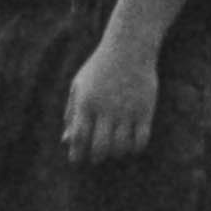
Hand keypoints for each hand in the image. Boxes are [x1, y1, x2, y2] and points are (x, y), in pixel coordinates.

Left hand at [61, 41, 163, 164]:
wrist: (128, 49)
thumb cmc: (99, 69)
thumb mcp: (78, 86)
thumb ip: (71, 113)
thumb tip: (66, 140)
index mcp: (86, 103)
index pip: (79, 136)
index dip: (76, 152)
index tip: (76, 161)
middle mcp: (106, 109)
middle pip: (100, 146)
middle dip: (96, 157)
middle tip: (95, 159)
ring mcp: (127, 111)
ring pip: (121, 146)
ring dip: (116, 154)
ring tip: (112, 152)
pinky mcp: (145, 111)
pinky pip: (141, 139)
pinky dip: (135, 148)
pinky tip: (131, 147)